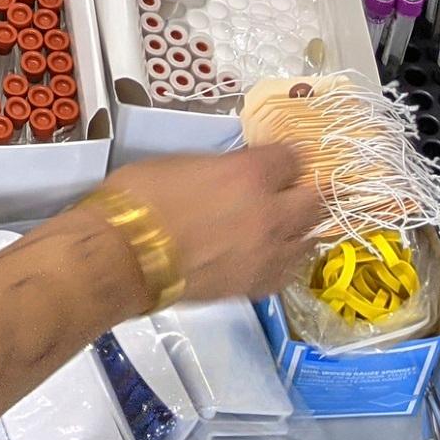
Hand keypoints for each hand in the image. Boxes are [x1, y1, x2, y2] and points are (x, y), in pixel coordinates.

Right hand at [88, 146, 323, 307]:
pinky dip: (287, 258)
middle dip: (310, 188)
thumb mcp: (181, 162)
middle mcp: (270, 212)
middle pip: (315, 198)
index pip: (292, 157)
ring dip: (302, 226)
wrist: (124, 254)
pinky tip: (276, 253)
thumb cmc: (142, 197)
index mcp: (249, 173)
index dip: (286, 155)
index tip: (280, 157)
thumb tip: (231, 174)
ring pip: (310, 237)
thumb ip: (220, 167)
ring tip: (290, 221)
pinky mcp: (257, 284)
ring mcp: (268, 252)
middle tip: (300, 186)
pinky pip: (290, 270)